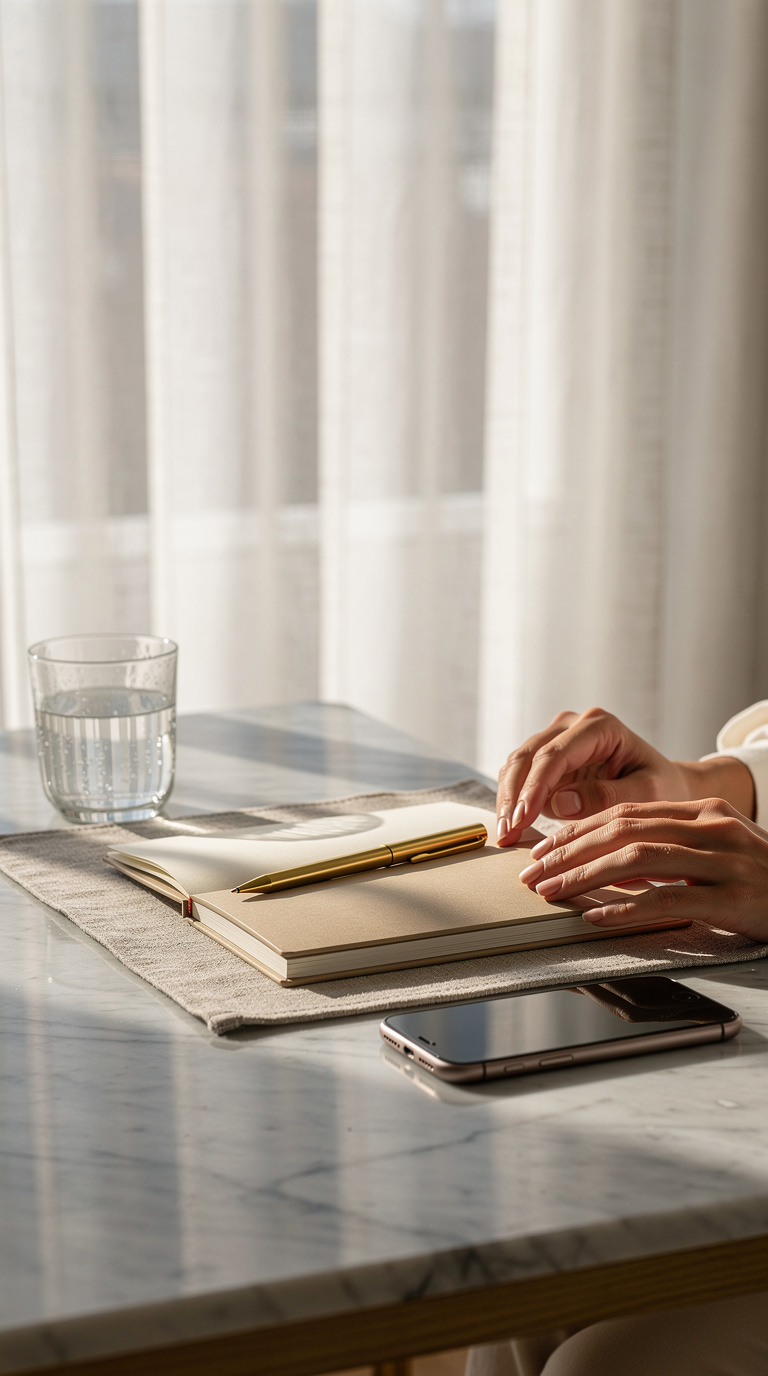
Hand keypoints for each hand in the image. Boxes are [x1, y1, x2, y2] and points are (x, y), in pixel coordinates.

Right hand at [496, 707, 754, 843]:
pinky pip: (520, 776)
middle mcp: (572, 725)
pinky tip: (511, 828)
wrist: (663, 784)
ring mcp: (556, 739)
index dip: (534, 788)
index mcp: (599, 726)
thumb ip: (608, 796)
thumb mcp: (648, 793)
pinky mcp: (547, 758)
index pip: (555, 755)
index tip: (522, 819)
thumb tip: (559, 802)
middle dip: (514, 797)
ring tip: (504, 836)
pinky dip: (512, 800)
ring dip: (508, 800)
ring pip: (517, 765)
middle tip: (505, 835)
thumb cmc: (662, 787)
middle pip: (528, 756)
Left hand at [517, 798, 767, 943]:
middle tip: (533, 871)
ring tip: (553, 892)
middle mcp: (713, 829)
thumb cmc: (767, 881)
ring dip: (585, 876)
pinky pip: (669, 900)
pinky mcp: (734, 898)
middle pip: (624, 830)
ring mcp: (725, 862)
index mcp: (705, 813)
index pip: (627, 813)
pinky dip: (627, 908)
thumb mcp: (721, 851)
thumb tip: (614, 861)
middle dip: (569, 851)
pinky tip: (598, 917)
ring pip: (637, 859)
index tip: (544, 847)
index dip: (579, 830)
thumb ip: (674, 848)